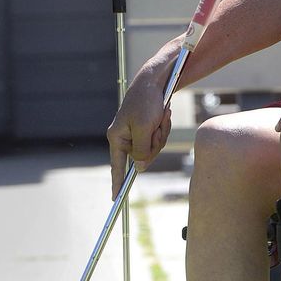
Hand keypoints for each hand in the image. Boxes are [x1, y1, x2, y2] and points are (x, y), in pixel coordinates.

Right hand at [107, 77, 170, 197]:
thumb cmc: (147, 102)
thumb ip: (142, 151)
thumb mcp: (145, 129)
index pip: (117, 166)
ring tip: (161, 117)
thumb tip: (140, 168)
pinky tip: (164, 115)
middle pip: (143, 157)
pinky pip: (159, 137)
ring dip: (162, 133)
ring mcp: (137, 133)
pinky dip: (164, 128)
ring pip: (154, 147)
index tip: (116, 199)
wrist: (156, 81)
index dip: (117, 183)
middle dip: (155, 143)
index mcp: (117, 137)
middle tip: (157, 127)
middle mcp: (125, 137)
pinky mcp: (147, 128)